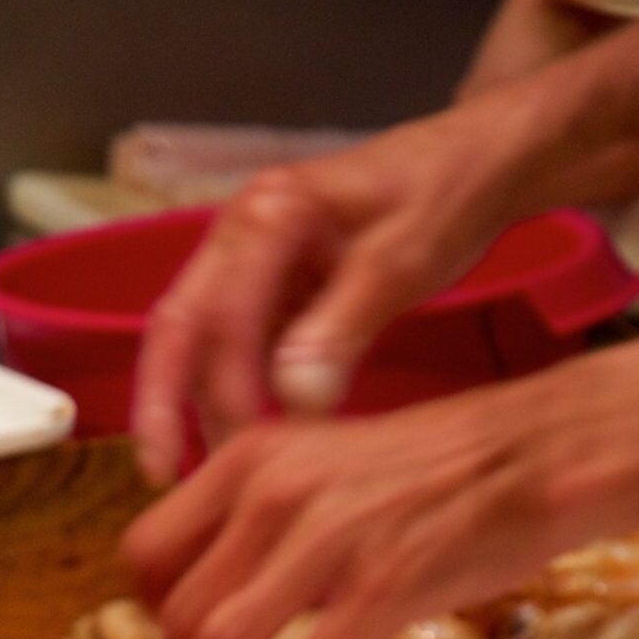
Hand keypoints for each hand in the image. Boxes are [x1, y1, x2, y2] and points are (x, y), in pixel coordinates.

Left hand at [123, 370, 636, 638]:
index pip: (146, 553)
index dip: (146, 617)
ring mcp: (325, 542)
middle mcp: (272, 495)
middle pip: (175, 614)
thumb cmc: (436, 470)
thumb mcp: (324, 464)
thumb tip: (222, 587)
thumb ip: (265, 515)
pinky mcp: (380, 588)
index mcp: (249, 460)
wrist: (532, 453)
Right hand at [128, 103, 544, 486]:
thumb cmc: (444, 195)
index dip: (208, 392)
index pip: (209, 315)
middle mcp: (241, 233)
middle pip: (180, 327)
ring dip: (202, 406)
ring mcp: (253, 260)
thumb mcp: (402, 259)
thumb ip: (344, 324)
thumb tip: (290, 398)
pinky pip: (240, 345)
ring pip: (204, 342)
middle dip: (164, 404)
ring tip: (218, 478)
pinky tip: (253, 443)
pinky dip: (239, 392)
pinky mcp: (274, 284)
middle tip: (164, 478)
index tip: (232, 458)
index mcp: (266, 217)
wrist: (475, 160)